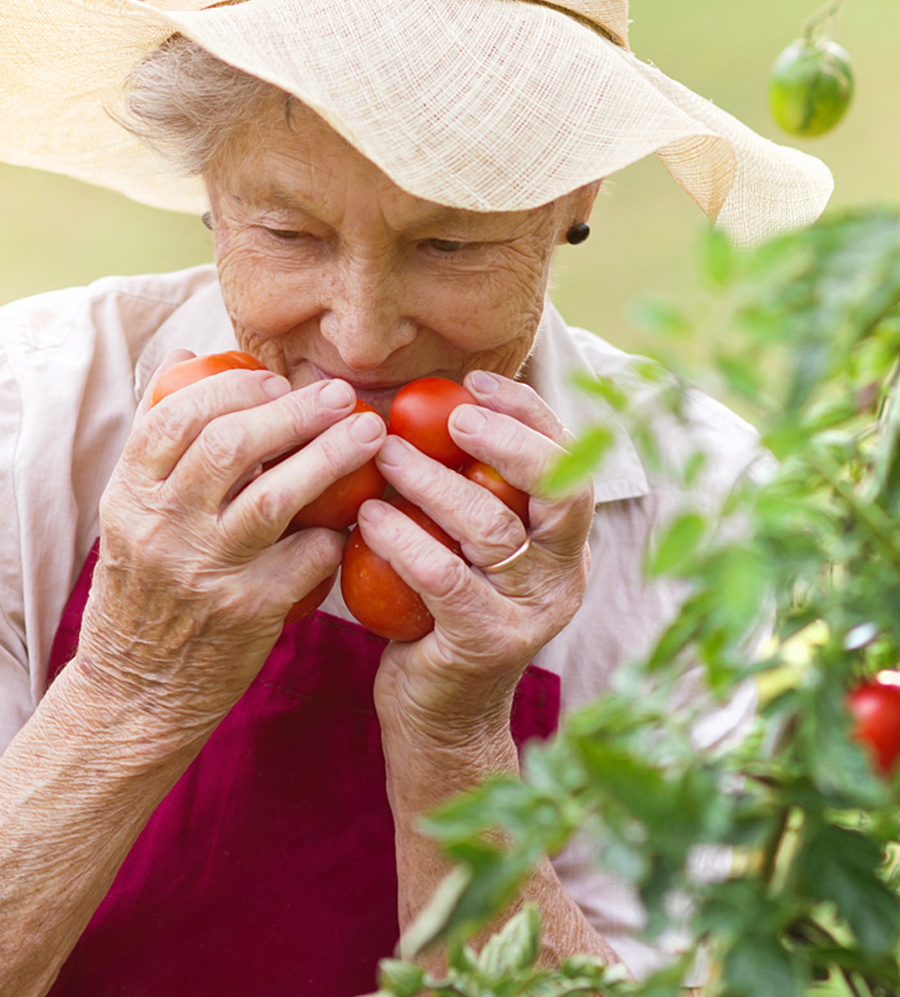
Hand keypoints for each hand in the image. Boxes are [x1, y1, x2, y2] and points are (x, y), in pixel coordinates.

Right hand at [75, 351, 385, 745]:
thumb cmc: (144, 590)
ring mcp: (205, 572)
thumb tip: (189, 354)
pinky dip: (333, 532)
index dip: (234, 388)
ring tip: (370, 434)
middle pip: (232, 446)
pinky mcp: (248, 613)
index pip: (176, 418)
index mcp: (129, 497)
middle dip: (295, 411)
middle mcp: (161, 530)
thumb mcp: (128, 514)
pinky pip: (306, 557)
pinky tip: (350, 521)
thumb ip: (158, 440)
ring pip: (276, 496)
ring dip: (331, 455)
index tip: (276, 382)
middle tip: (340, 397)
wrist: (135, 695)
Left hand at [360, 372, 591, 748]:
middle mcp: (563, 573)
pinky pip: (444, 577)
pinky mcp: (486, 643)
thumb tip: (423, 405)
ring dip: (433, 483)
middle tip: (450, 416)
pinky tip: (369, 518)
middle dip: (507, 439)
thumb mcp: (468, 549)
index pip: (570, 460)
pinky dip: (403, 540)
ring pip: (493, 528)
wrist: (441, 720)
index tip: (476, 383)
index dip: (529, 414)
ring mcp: (530, 612)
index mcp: (565, 542)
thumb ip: (469, 491)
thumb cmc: (444, 613)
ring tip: (382, 456)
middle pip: (562, 487)